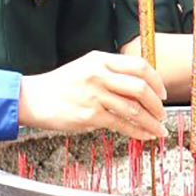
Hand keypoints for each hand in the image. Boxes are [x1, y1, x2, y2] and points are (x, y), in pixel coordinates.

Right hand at [19, 51, 166, 140]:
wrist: (33, 98)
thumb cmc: (60, 85)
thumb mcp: (85, 67)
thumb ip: (110, 72)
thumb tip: (139, 86)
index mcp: (100, 60)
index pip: (139, 66)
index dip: (156, 81)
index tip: (163, 93)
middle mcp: (99, 75)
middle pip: (141, 87)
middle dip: (157, 105)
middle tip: (163, 114)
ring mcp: (95, 95)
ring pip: (134, 109)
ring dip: (151, 122)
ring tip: (158, 129)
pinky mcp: (90, 115)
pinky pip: (122, 124)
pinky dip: (138, 132)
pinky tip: (145, 136)